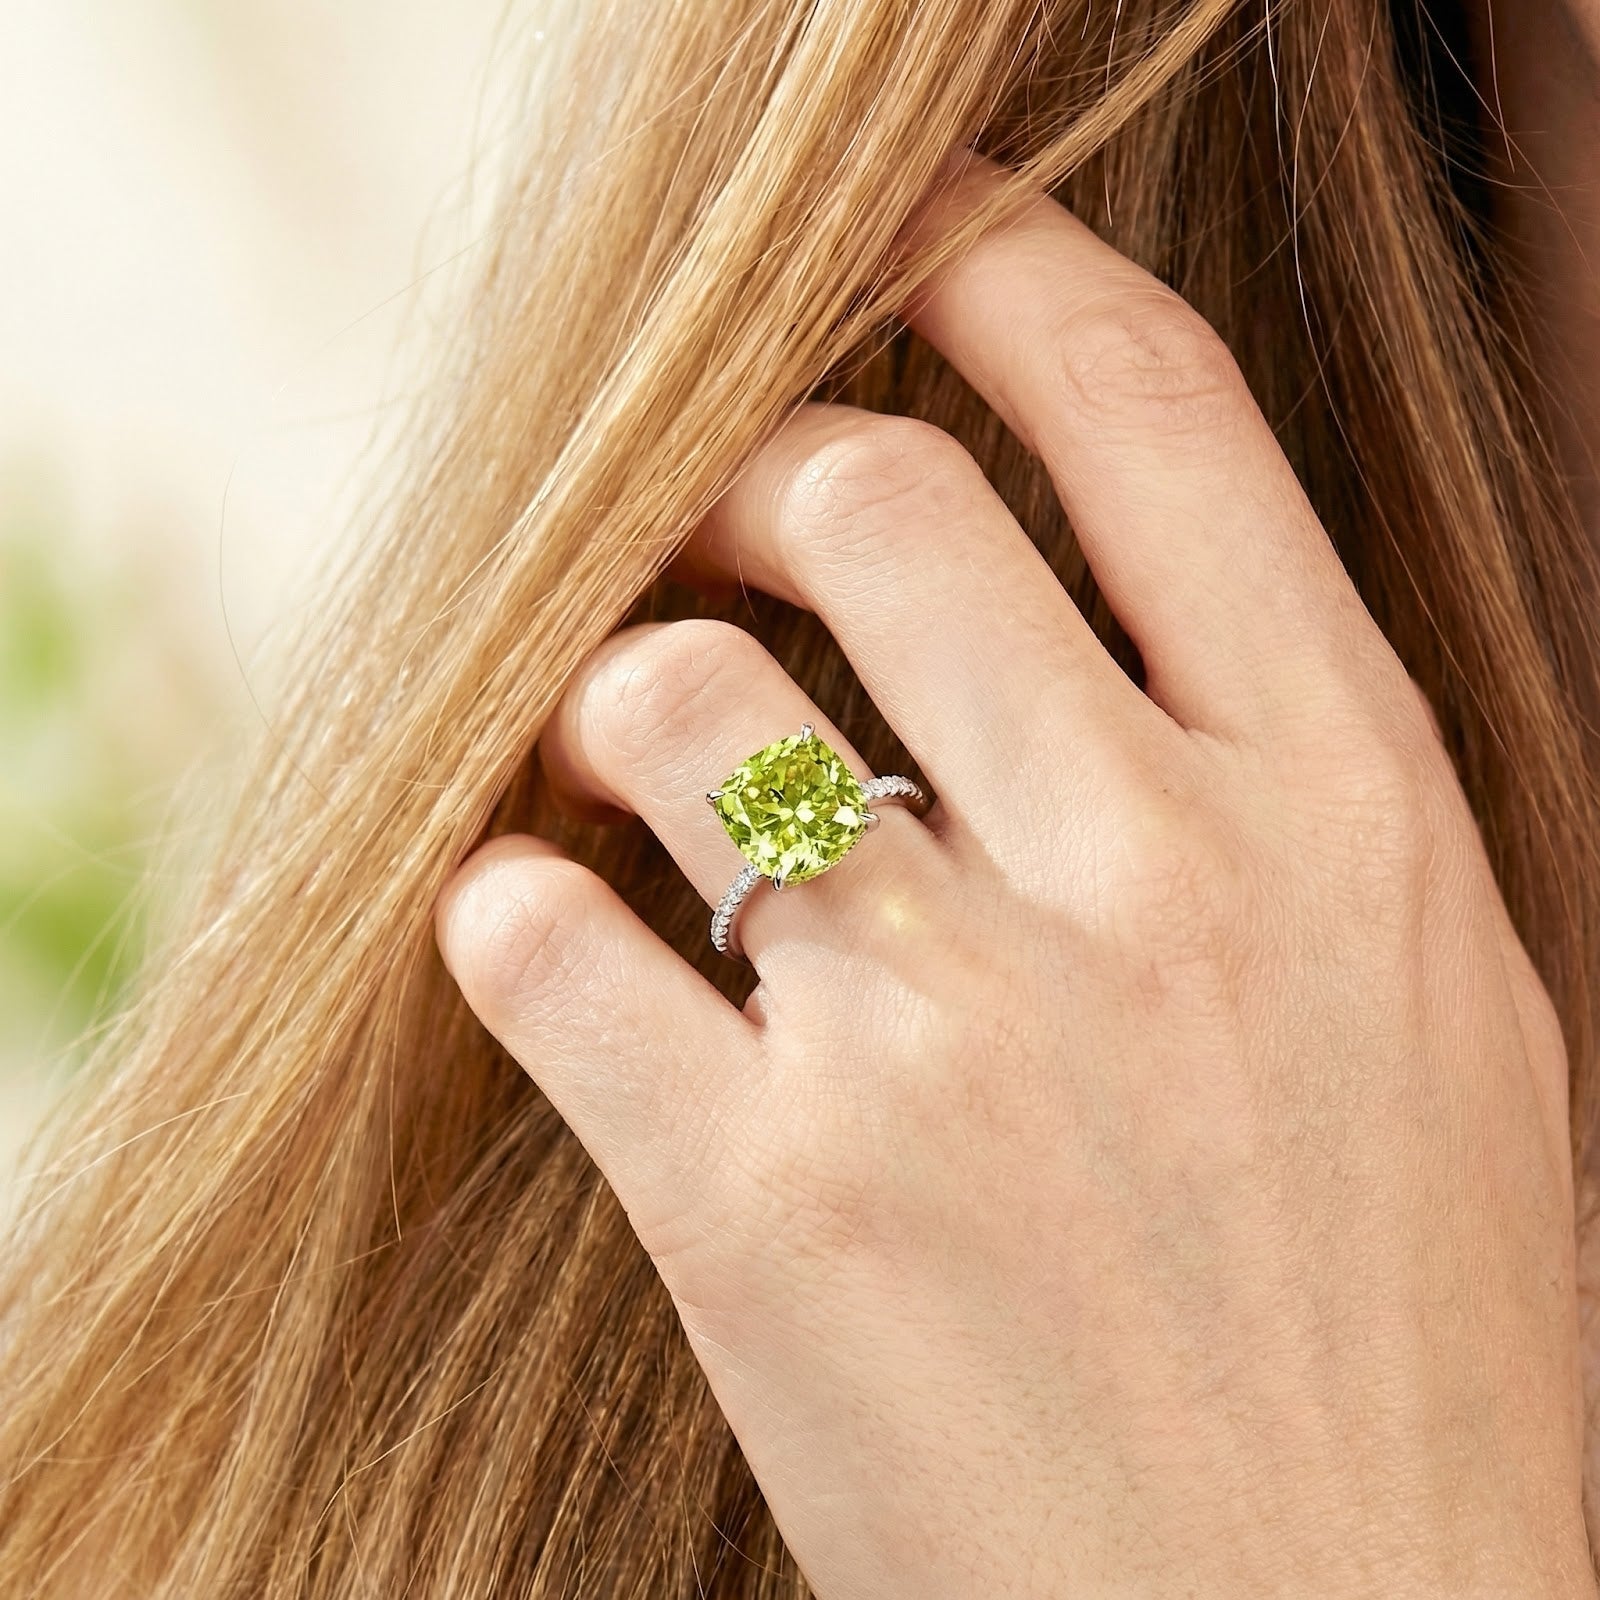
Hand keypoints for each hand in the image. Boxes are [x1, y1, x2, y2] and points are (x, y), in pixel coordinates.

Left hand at [435, 155, 1593, 1596]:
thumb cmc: (1394, 1321)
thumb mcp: (1413, 988)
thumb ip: (1253, 767)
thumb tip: (1047, 596)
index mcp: (1346, 805)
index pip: (1142, 404)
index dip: (991, 259)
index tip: (889, 234)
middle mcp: (1153, 881)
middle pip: (858, 497)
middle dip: (749, 485)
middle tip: (718, 552)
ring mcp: (951, 1041)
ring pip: (665, 699)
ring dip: (613, 701)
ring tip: (631, 775)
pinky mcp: (769, 1206)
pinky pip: (539, 936)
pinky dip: (513, 911)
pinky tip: (560, 949)